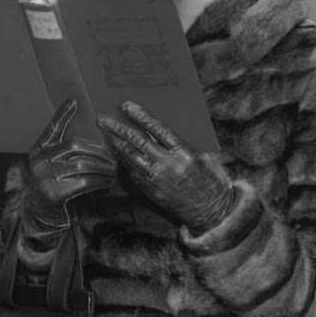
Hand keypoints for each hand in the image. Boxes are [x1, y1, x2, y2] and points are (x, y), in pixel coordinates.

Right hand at [20, 98, 116, 244]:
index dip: (62, 115)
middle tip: (114, 157)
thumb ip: (64, 149)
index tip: (74, 101)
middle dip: (99, 151)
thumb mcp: (55, 165)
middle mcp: (38, 160)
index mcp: (38, 150)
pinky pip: (84, 183)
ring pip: (82, 165)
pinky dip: (99, 182)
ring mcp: (44, 176)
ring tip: (114, 170)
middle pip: (75, 146)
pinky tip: (107, 183)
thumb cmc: (55, 185)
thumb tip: (80, 128)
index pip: (51, 128)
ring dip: (103, 167)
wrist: (41, 215)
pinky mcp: (53, 192)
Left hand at [98, 101, 235, 233]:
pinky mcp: (151, 191)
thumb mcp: (205, 156)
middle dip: (118, 128)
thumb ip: (184, 143)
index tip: (126, 106)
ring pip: (130, 157)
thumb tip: (163, 131)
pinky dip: (124, 160)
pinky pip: (133, 172)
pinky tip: (118, 153)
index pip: (157, 129)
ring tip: (105, 133)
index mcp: (184, 152)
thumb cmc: (212, 181)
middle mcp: (168, 164)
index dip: (140, 116)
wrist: (212, 210)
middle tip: (103, 119)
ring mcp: (157, 179)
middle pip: (138, 141)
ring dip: (115, 143)